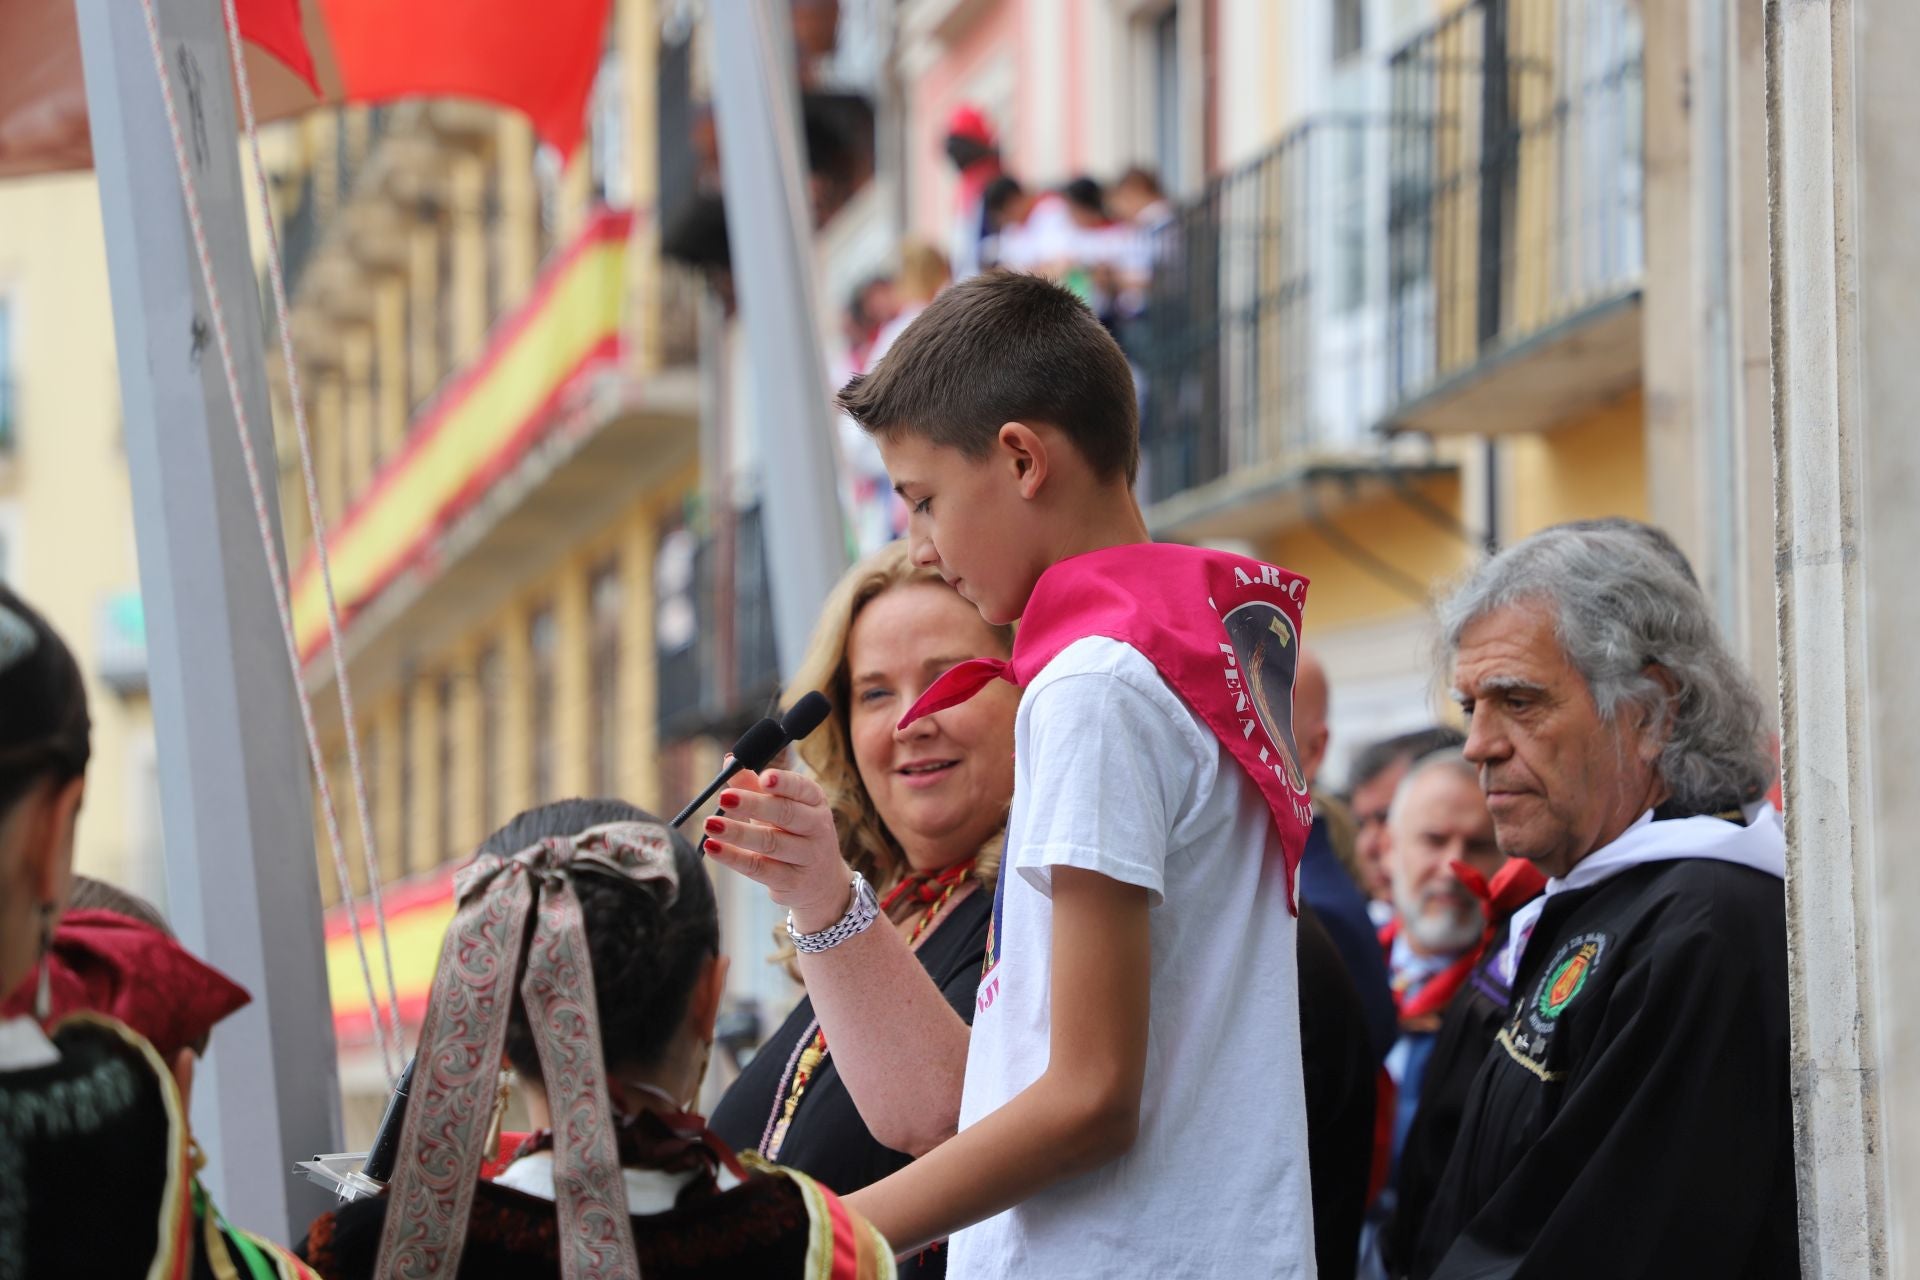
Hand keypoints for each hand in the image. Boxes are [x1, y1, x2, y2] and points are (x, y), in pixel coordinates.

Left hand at [701, 768, 853, 930]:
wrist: (822, 883)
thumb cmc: (794, 835)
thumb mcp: (780, 808)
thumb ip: (754, 786)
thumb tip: (729, 761)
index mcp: (815, 802)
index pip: (802, 788)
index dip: (783, 783)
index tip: (763, 778)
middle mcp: (817, 828)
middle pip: (786, 814)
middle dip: (754, 805)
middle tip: (724, 798)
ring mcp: (807, 857)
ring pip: (771, 843)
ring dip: (738, 833)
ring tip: (710, 824)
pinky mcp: (792, 882)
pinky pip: (759, 869)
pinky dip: (734, 858)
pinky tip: (713, 847)